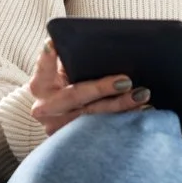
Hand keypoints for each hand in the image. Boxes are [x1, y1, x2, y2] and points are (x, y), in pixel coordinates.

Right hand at [29, 39, 150, 137]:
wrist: (57, 117)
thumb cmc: (64, 86)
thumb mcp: (60, 73)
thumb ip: (69, 61)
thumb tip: (92, 44)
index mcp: (39, 85)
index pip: (43, 67)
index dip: (47, 56)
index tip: (54, 43)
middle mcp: (45, 107)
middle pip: (75, 95)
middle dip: (101, 88)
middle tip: (126, 81)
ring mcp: (58, 127)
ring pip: (92, 116)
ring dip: (120, 105)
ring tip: (141, 94)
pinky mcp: (74, 140)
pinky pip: (102, 129)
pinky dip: (123, 120)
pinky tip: (141, 110)